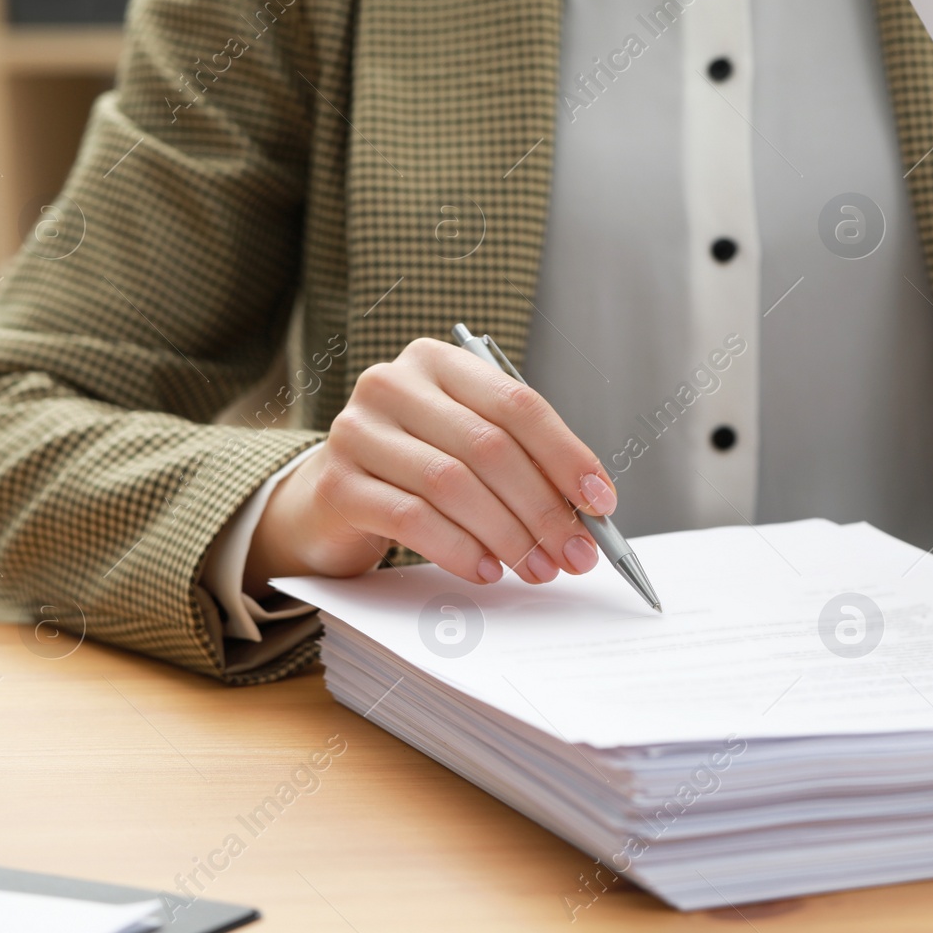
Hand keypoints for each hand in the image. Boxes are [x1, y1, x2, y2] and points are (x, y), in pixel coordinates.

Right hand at [244, 337, 616, 591]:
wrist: (330, 501)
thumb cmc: (417, 470)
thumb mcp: (470, 449)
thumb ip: (524, 463)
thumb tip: (590, 511)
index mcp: (438, 362)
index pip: (517, 403)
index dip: (566, 455)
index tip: (602, 503)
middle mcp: (393, 384)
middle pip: (488, 447)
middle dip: (543, 508)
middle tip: (575, 553)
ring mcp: (356, 430)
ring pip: (452, 484)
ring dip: (507, 535)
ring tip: (537, 568)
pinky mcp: (336, 483)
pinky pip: (410, 518)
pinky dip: (458, 549)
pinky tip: (486, 570)